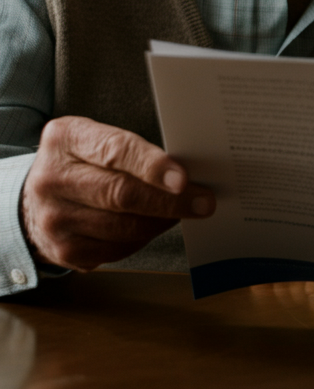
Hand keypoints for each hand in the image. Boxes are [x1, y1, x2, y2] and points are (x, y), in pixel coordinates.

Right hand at [21, 116, 215, 271]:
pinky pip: (118, 249)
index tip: (183, 179)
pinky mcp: (64, 250)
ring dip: (161, 221)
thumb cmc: (81, 162)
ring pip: (124, 227)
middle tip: (203, 202)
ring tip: (182, 211)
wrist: (35, 200)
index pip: (116, 151)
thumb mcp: (95, 138)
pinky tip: (153, 225)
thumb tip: (186, 170)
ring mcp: (55, 219)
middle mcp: (53, 179)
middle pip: (122, 195)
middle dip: (171, 201)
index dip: (153, 166)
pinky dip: (143, 238)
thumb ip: (132, 148)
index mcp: (66, 139)